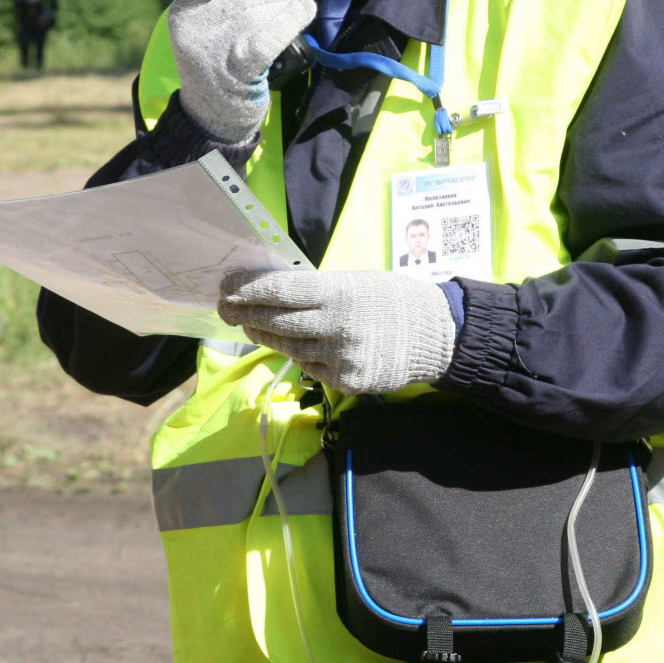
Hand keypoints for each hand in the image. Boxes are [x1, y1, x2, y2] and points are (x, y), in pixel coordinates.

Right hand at [166, 0, 314, 143]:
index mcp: (182, 12)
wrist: (213, 114)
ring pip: (260, 11)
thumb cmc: (213, 57)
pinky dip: (293, 18)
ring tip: (296, 5)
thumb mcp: (197, 21)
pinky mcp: (240, 70)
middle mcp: (194, 30)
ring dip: (287, 3)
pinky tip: (304, 10)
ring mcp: (216, 51)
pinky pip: (271, 35)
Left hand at [219, 269, 456, 395]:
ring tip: (251, 326)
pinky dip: (298, 355)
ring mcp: (341, 355)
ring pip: (287, 347)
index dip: (248, 289)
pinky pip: (310, 367)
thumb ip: (318, 288)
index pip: (280, 289)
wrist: (438, 335)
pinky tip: (291, 345)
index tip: (226, 287)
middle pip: (275, 320)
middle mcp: (336, 324)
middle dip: (245, 314)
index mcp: (338, 291)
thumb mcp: (356, 281)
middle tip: (225, 309)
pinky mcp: (348, 380)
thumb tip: (273, 289)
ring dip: (264, 336)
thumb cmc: (393, 300)